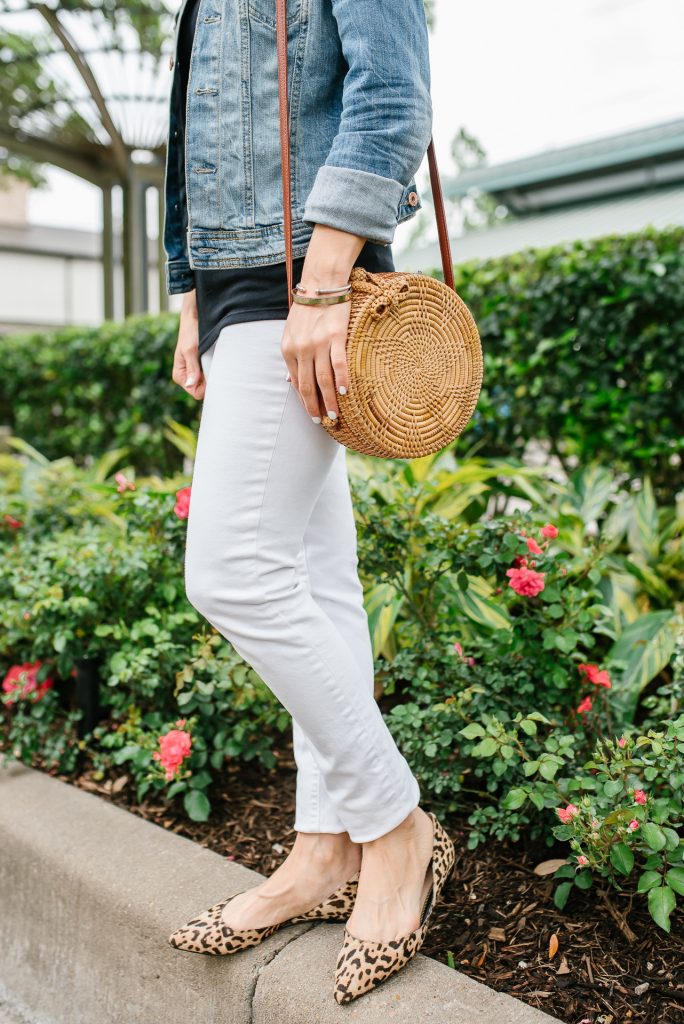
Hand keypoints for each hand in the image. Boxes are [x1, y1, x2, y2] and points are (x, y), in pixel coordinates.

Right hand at [172, 288, 205, 400]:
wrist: (194, 318)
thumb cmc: (190, 332)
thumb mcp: (190, 350)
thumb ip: (192, 368)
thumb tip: (190, 384)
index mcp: (179, 376)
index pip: (196, 392)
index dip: (206, 386)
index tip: (211, 372)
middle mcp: (186, 377)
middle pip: (203, 390)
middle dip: (210, 381)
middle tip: (216, 365)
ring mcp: (194, 373)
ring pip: (208, 383)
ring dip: (214, 374)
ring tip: (215, 360)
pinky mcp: (201, 367)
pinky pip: (211, 375)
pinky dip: (215, 370)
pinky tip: (217, 360)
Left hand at [281, 224, 364, 421]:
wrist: (321, 284)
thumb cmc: (307, 309)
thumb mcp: (290, 333)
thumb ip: (291, 357)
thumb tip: (289, 380)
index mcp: (288, 349)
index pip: (296, 382)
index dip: (304, 401)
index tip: (312, 415)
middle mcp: (301, 349)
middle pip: (308, 386)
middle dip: (315, 407)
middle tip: (322, 422)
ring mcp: (318, 343)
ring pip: (323, 379)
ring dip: (329, 400)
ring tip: (335, 415)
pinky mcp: (336, 336)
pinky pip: (338, 363)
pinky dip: (341, 379)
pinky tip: (344, 392)